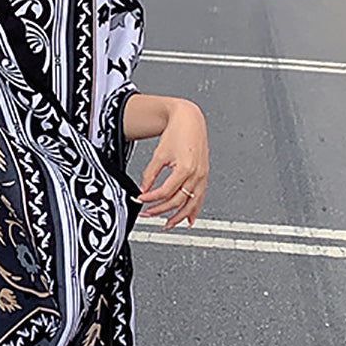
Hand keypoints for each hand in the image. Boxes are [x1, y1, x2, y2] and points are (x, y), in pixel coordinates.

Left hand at [135, 99, 208, 228]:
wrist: (190, 120)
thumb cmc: (177, 132)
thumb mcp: (159, 154)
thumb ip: (150, 174)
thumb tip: (143, 190)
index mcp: (185, 168)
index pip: (166, 192)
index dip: (151, 198)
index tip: (141, 200)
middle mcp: (197, 174)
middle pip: (178, 200)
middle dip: (161, 209)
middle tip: (148, 214)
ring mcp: (202, 176)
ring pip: (191, 203)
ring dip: (179, 216)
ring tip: (168, 224)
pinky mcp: (204, 175)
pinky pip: (200, 197)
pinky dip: (194, 210)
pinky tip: (189, 219)